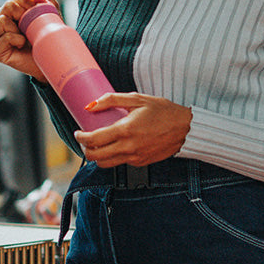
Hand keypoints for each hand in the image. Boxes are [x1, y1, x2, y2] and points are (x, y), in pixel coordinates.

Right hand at [0, 0, 58, 81]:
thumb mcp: (50, 8)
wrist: (52, 58)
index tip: (37, 16)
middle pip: (6, 7)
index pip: (14, 0)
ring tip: (26, 37)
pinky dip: (16, 39)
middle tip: (31, 27)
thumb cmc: (49, 34)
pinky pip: (4, 36)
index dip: (28, 6)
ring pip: (2, 20)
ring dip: (19, 28)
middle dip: (23, 15)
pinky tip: (22, 44)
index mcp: (8, 14)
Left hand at [75, 92, 191, 166]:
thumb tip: (90, 105)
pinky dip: (112, 156)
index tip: (78, 132)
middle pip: (95, 157)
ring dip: (97, 156)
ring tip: (97, 144)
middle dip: (85, 149)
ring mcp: (135, 158)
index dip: (80, 137)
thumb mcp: (136, 99)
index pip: (93, 140)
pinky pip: (120, 163)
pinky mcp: (141, 163)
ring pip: (105, 164)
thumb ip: (111, 100)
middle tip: (84, 139)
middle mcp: (128, 147)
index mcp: (125, 130)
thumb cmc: (162, 111)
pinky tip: (115, 145)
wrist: (186, 128)